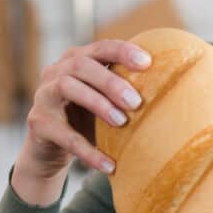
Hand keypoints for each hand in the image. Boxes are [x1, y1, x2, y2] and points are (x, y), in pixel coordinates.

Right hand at [17, 39, 150, 179]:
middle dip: (110, 81)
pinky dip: (88, 151)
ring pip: (68, 88)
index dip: (122, 51)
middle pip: (81, 65)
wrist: (50, 151)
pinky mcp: (38, 123)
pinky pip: (65, 136)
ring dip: (97, 103)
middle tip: (136, 101)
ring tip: (121, 122)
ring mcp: (43, 96)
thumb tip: (173, 90)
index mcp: (76, 60)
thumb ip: (125, 91)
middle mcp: (56, 72)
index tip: (147, 62)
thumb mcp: (104, 101)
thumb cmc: (85, 119)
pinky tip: (109, 165)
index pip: (99, 48)